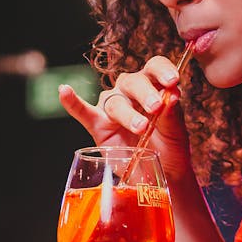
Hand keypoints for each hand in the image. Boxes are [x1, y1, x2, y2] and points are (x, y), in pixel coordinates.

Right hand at [58, 56, 193, 181]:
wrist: (161, 175)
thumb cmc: (170, 148)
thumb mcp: (176, 132)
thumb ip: (172, 114)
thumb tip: (172, 94)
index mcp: (154, 86)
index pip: (154, 66)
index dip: (162, 70)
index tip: (172, 81)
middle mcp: (130, 92)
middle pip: (132, 81)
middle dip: (145, 93)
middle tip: (155, 108)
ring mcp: (112, 108)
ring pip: (114, 101)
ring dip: (127, 113)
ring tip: (140, 127)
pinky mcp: (98, 126)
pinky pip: (83, 112)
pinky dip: (73, 102)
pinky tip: (64, 92)